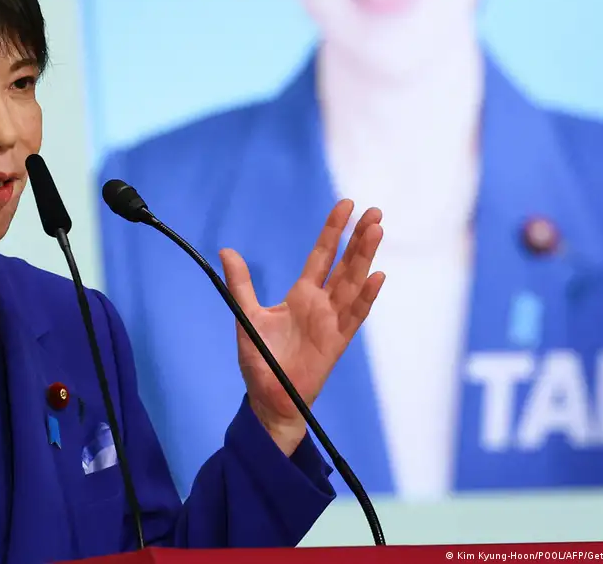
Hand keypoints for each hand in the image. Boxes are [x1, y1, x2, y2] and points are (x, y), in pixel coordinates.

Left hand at [221, 199, 384, 455]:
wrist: (269, 397)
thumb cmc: (261, 360)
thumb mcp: (246, 315)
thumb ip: (241, 284)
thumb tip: (226, 251)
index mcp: (302, 295)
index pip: (322, 255)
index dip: (334, 231)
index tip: (346, 205)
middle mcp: (322, 304)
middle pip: (345, 264)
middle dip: (359, 238)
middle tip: (374, 211)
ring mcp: (332, 322)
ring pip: (354, 284)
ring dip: (365, 258)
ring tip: (376, 231)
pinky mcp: (337, 343)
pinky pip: (354, 316)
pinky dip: (366, 297)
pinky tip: (377, 277)